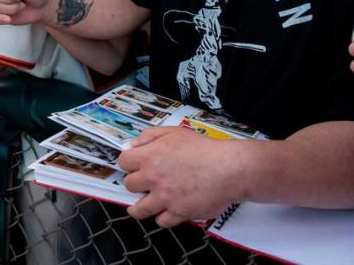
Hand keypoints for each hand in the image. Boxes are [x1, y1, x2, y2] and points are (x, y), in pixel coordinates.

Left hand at [120, 127, 245, 226]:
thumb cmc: (204, 148)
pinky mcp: (179, 213)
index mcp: (149, 156)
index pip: (123, 162)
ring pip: (140, 209)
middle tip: (143, 184)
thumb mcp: (174, 132)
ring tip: (138, 207)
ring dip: (139, 207)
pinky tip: (164, 213)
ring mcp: (165, 198)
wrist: (230, 168)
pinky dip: (162, 217)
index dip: (129, 163)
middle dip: (136, 183)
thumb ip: (150, 136)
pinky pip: (161, 221)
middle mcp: (153, 178)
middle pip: (129, 185)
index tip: (133, 166)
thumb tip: (132, 145)